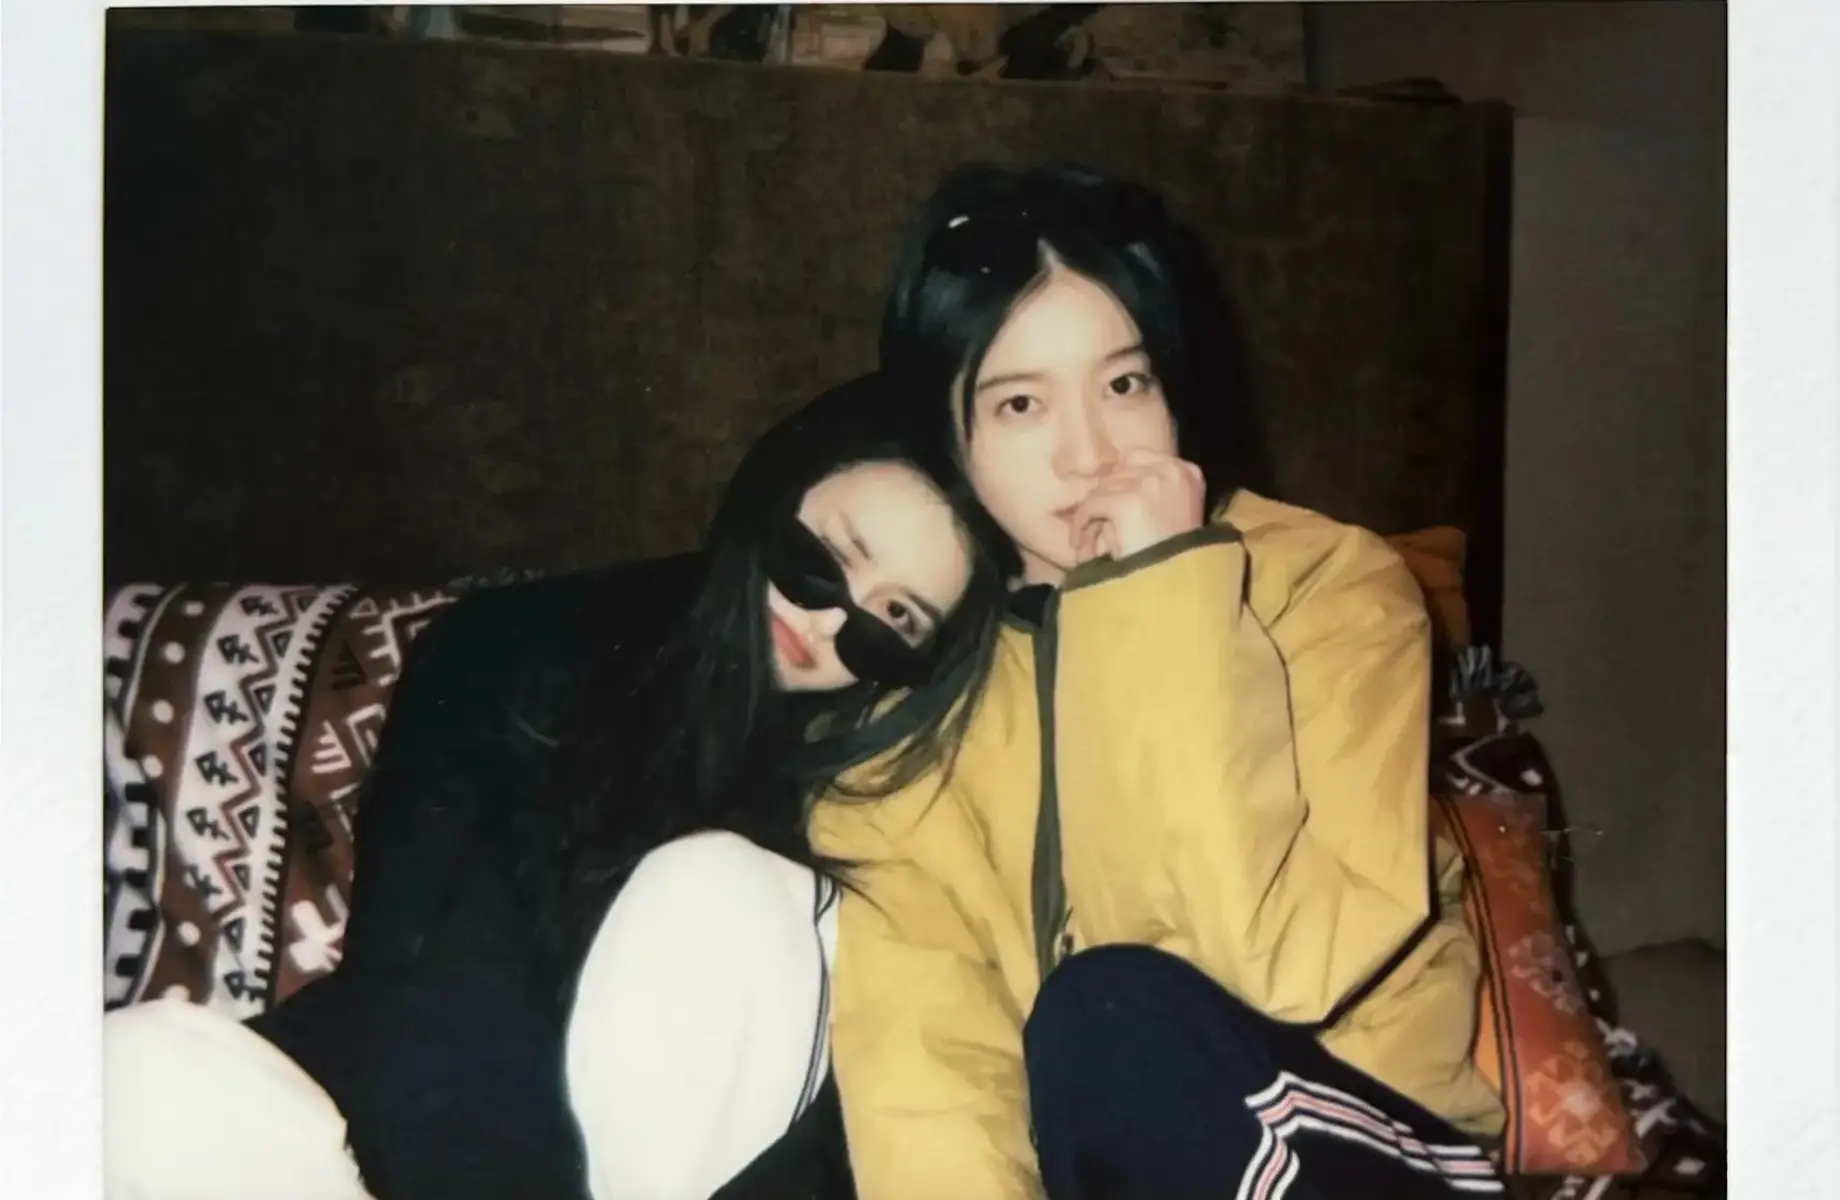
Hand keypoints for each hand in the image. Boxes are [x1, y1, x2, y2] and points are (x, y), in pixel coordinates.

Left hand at [1069, 449, 1206, 563]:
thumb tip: (1108, 482)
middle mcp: (1171, 471)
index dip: (1118, 481)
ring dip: (1090, 516)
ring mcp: (1150, 485)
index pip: (1138, 457)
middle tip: (1092, 526)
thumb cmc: (1174, 560)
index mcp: (1188, 473)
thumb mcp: (1173, 517)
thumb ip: (1151, 493)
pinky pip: (1091, 505)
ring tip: (1085, 541)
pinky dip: (1081, 524)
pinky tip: (1080, 544)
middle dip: (1102, 500)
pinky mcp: (1128, 503)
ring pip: (1101, 489)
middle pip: (1117, 472)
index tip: (1107, 503)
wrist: (1174, 587)